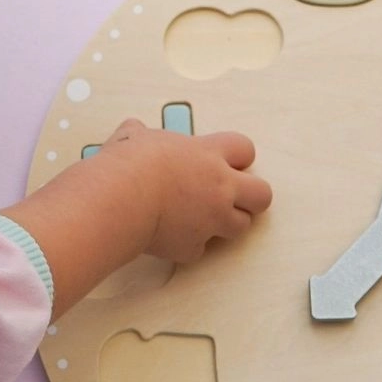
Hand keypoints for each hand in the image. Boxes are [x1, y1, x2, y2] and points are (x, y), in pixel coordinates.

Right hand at [0, 118, 271, 319]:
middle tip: (234, 198)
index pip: (245, 149)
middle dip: (253, 198)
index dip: (238, 157)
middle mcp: (219, 187)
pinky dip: (189, 245)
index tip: (226, 162)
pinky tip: (171, 237)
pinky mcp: (194, 247)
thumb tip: (133, 131)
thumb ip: (142, 134)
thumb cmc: (126, 164)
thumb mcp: (134, 136)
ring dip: (226, 224)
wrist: (119, 200)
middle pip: (262, 195)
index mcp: (208, 153)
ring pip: (241, 226)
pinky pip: (200, 249)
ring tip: (202, 219)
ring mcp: (211, 220)